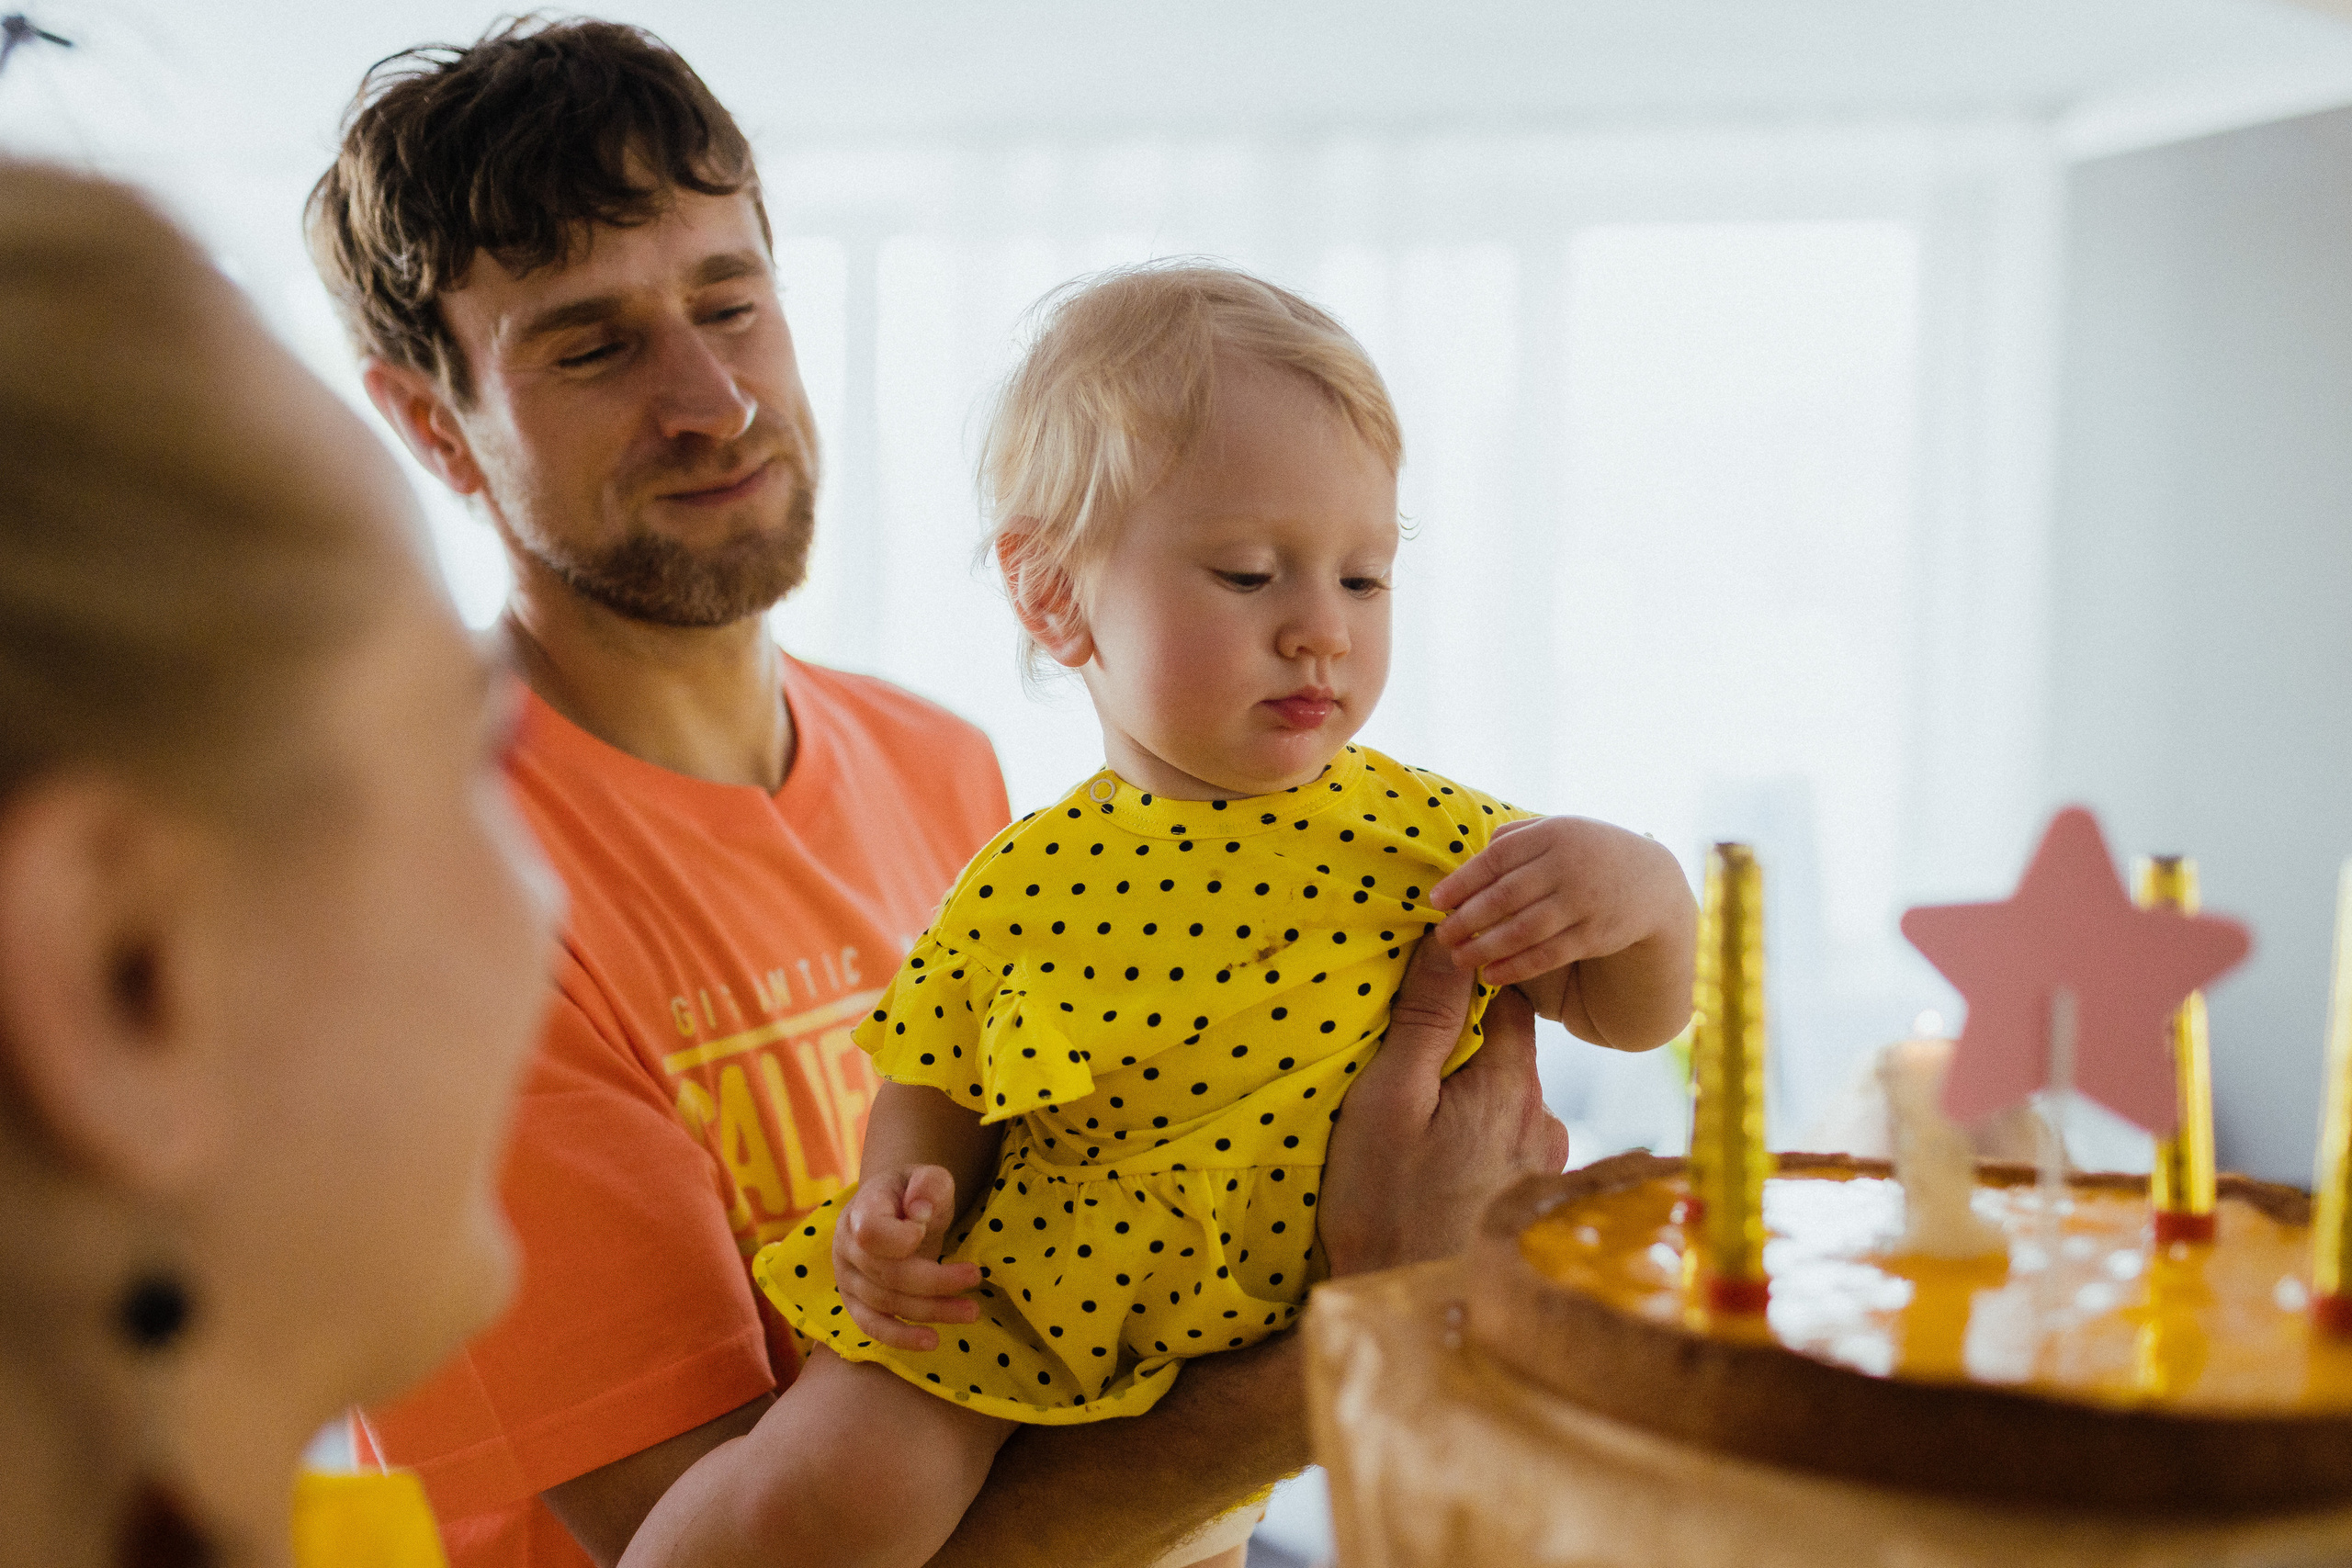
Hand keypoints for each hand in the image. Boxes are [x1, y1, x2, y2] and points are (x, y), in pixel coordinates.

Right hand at [833, 1165, 982, 1351]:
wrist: (893, 1209)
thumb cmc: (914, 1193)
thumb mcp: (929, 1177)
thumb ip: (929, 1185)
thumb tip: (921, 1213)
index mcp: (860, 1211)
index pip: (870, 1232)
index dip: (898, 1238)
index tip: (926, 1230)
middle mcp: (846, 1247)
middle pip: (888, 1274)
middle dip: (935, 1281)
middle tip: (976, 1278)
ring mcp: (847, 1279)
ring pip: (887, 1303)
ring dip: (932, 1311)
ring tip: (972, 1311)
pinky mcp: (856, 1303)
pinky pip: (874, 1327)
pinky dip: (902, 1338)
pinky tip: (932, 1341)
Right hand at [1319, 937, 1568, 1275]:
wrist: (1402, 1307)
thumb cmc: (1385, 1202)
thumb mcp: (1390, 1098)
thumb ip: (1426, 1017)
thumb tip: (1451, 941)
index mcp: (1513, 1087)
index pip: (1510, 1001)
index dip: (1471, 987)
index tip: (1430, 994)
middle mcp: (1543, 1123)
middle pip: (1510, 1053)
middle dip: (1467, 1050)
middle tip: (1411, 1069)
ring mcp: (1543, 1168)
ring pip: (1509, 1102)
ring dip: (1474, 1100)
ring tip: (1422, 1125)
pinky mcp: (1532, 1204)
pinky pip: (1508, 1146)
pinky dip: (1479, 1142)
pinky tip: (1441, 1165)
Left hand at [1428, 816, 1688, 986]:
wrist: (1652, 882)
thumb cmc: (1589, 853)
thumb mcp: (1559, 830)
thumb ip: (1516, 837)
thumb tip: (1473, 855)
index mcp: (1554, 834)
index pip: (1496, 859)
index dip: (1462, 881)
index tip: (1436, 900)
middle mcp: (1568, 866)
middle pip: (1504, 897)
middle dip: (1466, 919)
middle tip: (1441, 935)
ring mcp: (1583, 902)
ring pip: (1522, 930)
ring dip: (1484, 948)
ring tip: (1458, 959)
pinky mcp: (1594, 935)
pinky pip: (1547, 955)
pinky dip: (1515, 967)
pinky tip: (1491, 975)